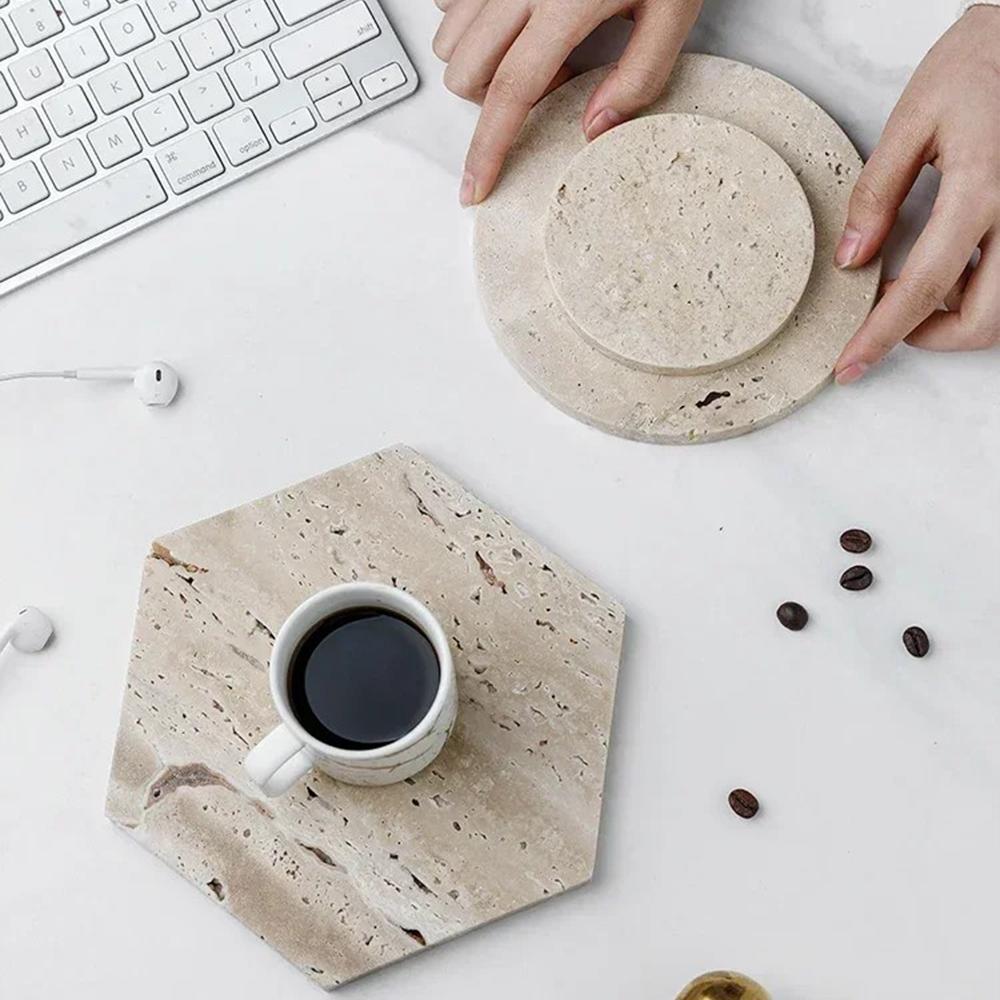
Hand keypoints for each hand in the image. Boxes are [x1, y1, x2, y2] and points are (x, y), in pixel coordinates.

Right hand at [433, 0, 703, 204]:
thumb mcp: (673, 10)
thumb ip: (639, 75)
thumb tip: (595, 129)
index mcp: (565, 3)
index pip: (512, 94)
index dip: (489, 150)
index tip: (475, 188)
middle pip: (466, 72)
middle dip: (492, 99)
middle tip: (551, 78)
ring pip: (450, 38)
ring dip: (482, 61)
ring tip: (538, 41)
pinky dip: (471, 21)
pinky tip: (515, 14)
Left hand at [834, 6, 999, 383]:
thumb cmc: (983, 61)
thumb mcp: (914, 119)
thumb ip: (877, 193)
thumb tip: (851, 259)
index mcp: (982, 190)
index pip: (922, 289)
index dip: (881, 336)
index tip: (849, 366)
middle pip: (985, 321)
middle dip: (932, 337)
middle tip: (891, 316)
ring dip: (962, 313)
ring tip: (926, 273)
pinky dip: (986, 287)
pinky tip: (961, 260)